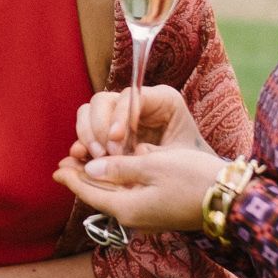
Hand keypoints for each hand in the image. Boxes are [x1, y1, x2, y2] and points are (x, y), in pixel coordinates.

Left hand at [53, 144, 219, 235]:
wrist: (232, 202)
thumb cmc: (193, 179)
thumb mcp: (153, 166)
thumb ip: (119, 168)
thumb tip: (91, 168)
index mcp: (128, 208)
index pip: (90, 193)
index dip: (72, 179)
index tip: (56, 169)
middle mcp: (135, 217)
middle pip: (101, 195)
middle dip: (82, 178)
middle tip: (64, 163)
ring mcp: (149, 217)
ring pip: (116, 195)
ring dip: (100, 179)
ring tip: (85, 163)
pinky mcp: (161, 212)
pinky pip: (132, 196)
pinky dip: (120, 182)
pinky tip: (118, 169)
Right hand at [70, 84, 212, 160]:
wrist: (197, 181)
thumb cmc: (191, 167)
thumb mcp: (174, 159)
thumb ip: (144, 157)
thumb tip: (111, 160)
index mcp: (162, 100)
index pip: (130, 96)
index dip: (119, 116)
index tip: (116, 139)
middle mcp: (136, 103)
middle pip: (103, 101)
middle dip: (100, 128)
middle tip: (106, 155)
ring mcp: (118, 116)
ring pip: (89, 112)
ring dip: (88, 136)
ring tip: (97, 159)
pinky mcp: (107, 132)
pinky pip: (85, 130)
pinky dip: (82, 144)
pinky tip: (81, 158)